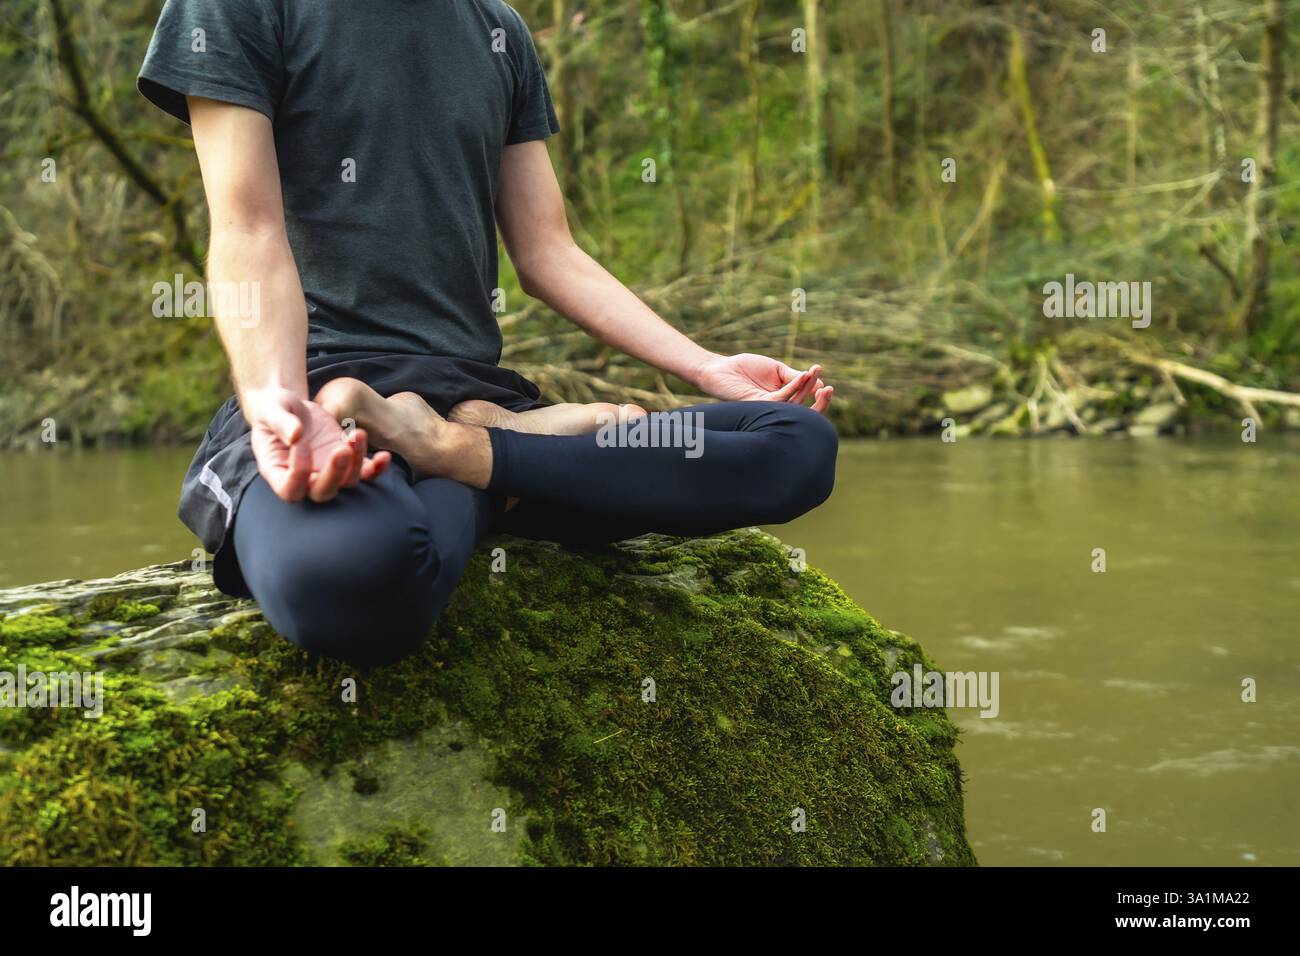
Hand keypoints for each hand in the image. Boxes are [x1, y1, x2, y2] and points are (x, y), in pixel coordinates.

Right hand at [243, 387, 390, 502]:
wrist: (292, 406)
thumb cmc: (274, 409)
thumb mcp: (271, 410)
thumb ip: (280, 422)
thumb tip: (296, 435)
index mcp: (278, 472)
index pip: (290, 489)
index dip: (298, 473)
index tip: (301, 443)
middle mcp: (305, 479)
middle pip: (323, 493)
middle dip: (335, 475)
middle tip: (341, 449)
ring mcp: (328, 472)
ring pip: (347, 482)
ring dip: (356, 462)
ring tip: (356, 434)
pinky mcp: (347, 461)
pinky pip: (366, 473)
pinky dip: (377, 469)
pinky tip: (384, 456)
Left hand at [695, 353, 832, 412]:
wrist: (721, 368)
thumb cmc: (746, 368)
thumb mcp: (777, 370)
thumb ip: (795, 377)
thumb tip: (819, 384)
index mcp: (783, 401)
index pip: (805, 405)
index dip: (818, 398)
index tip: (826, 382)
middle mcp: (777, 409)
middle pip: (803, 413)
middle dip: (819, 403)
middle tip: (830, 389)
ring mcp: (767, 410)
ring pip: (794, 406)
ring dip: (807, 389)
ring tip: (815, 372)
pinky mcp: (758, 406)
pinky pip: (780, 399)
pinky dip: (794, 386)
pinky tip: (803, 375)